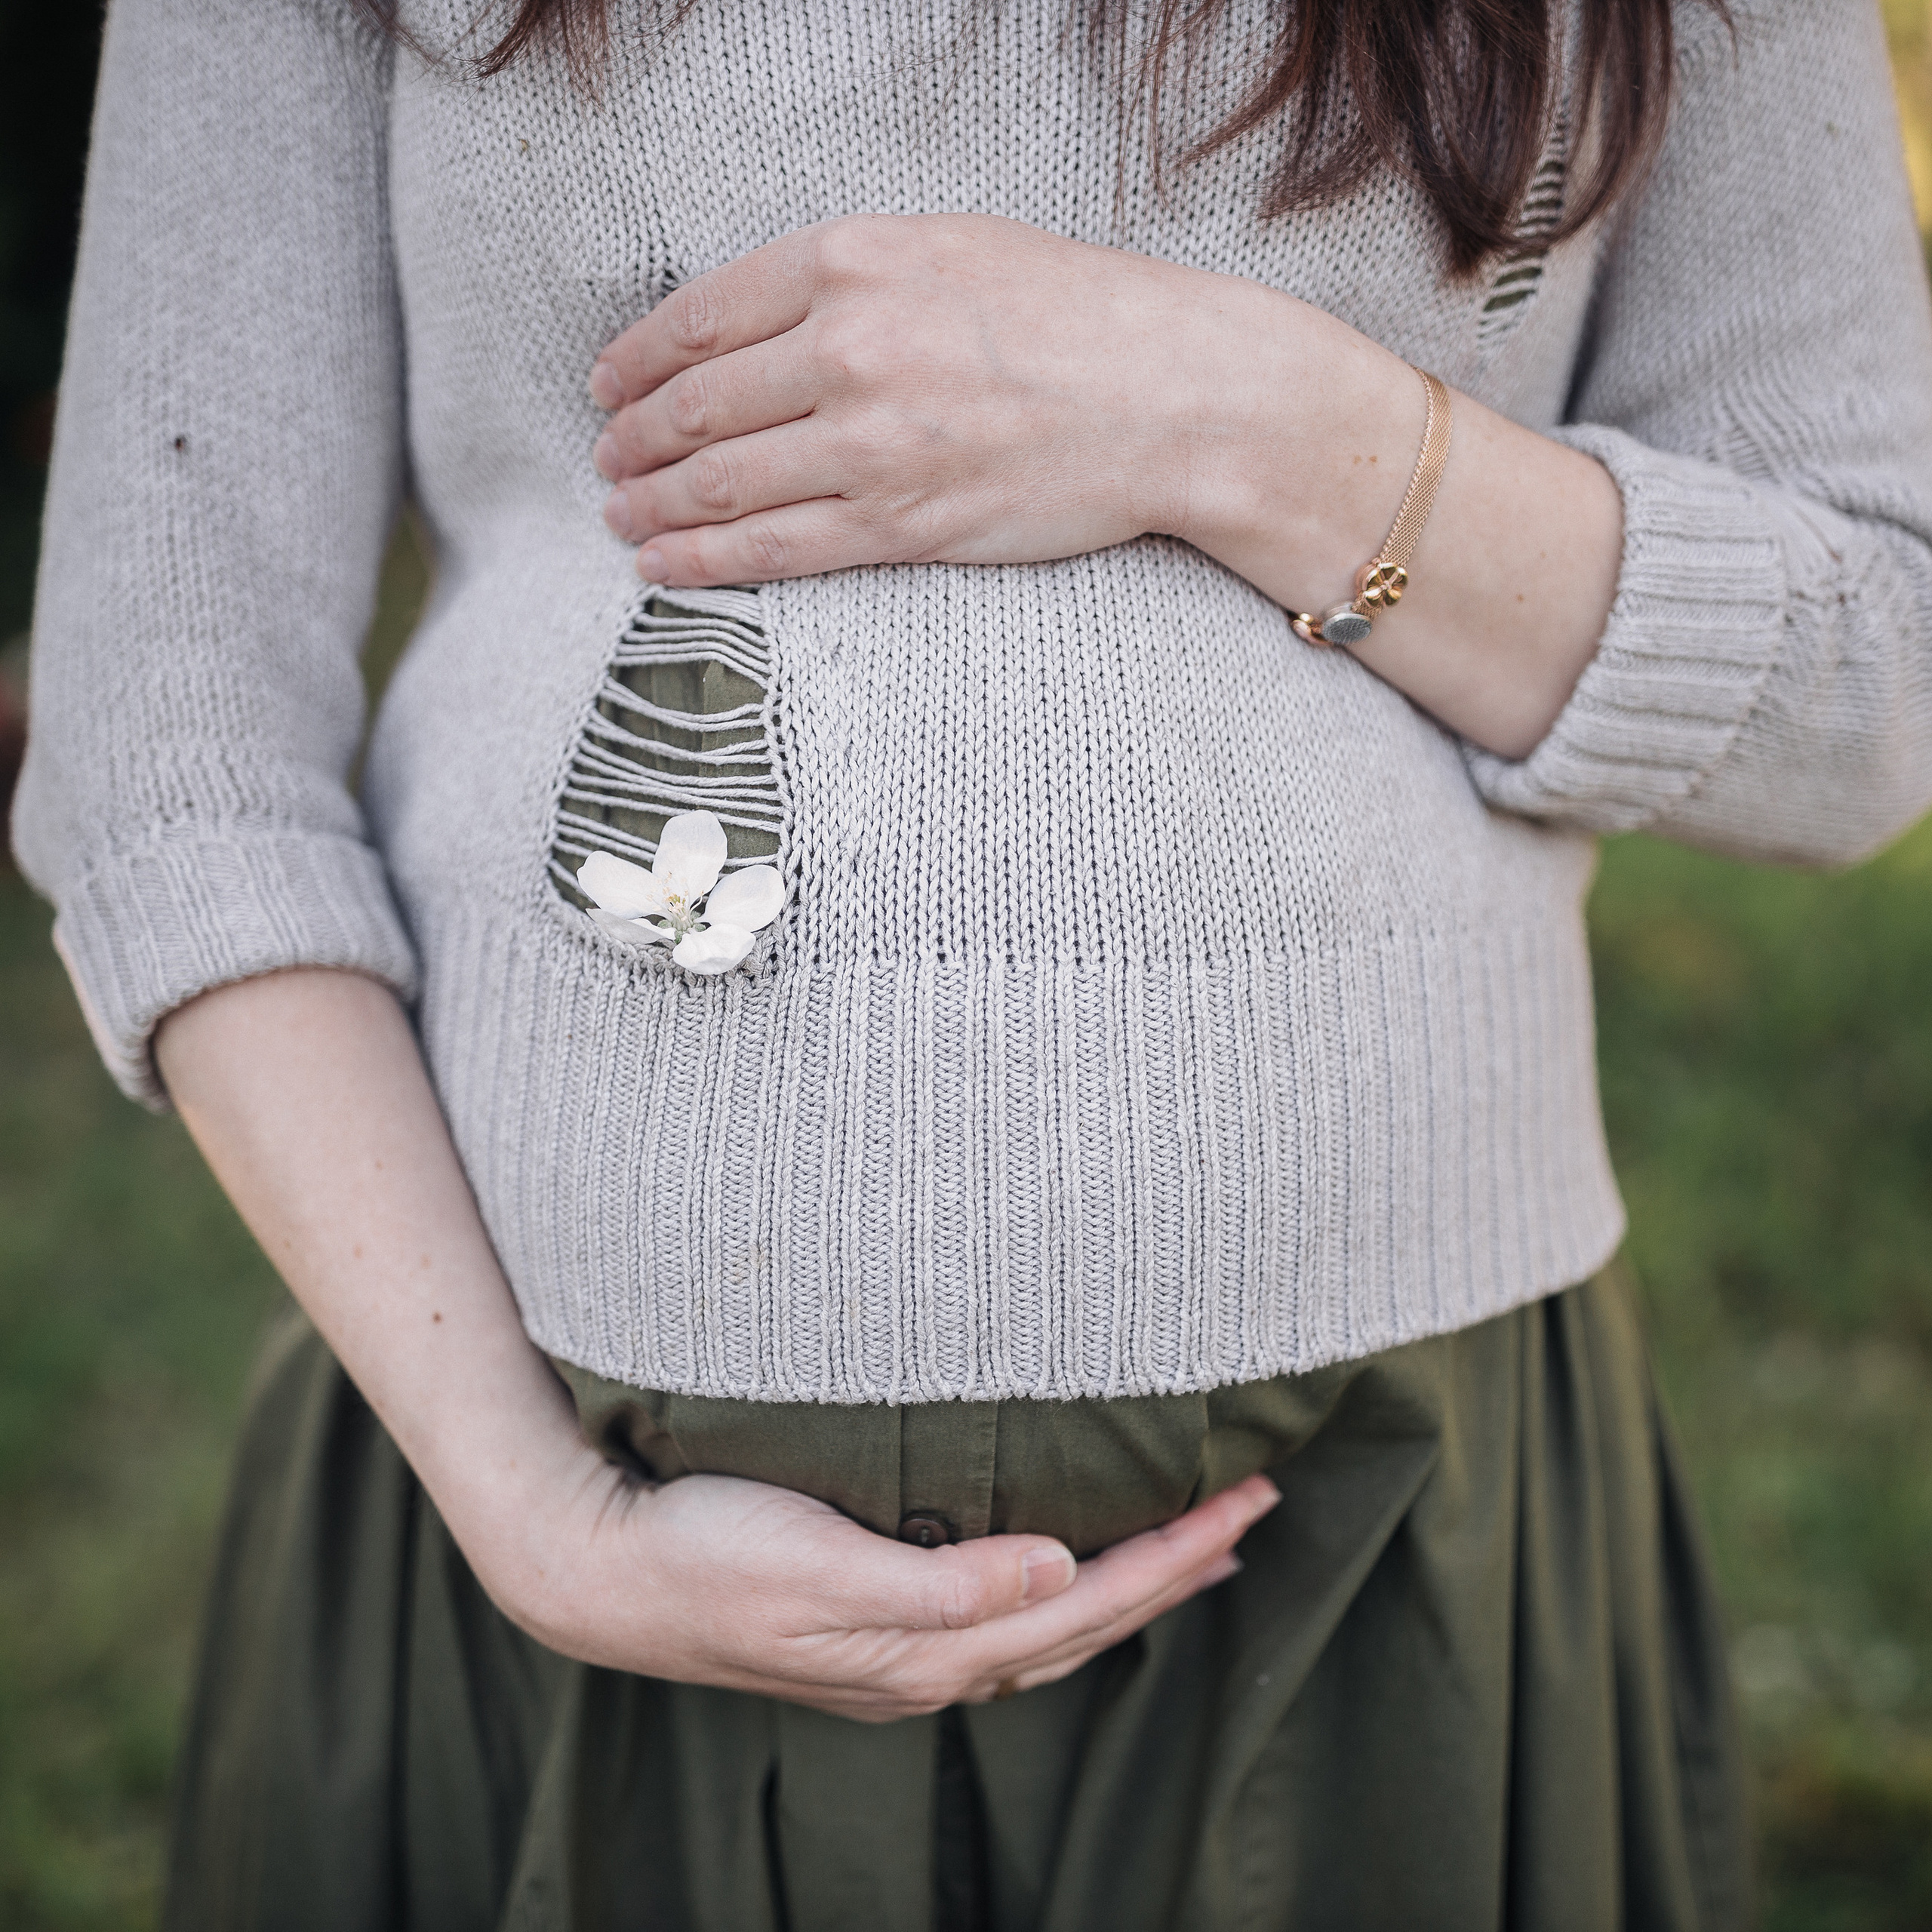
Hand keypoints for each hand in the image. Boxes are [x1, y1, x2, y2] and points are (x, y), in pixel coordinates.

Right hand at [494, 1449, 1280, 1723]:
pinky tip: (1067, 1571)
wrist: (600, 1576)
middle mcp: (926, 1666)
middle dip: (1175, 1573)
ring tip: (1192, 1557)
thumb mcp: (816, 1567)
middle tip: (1254, 1516)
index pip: (1083, 1603)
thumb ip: (940, 1583)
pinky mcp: (871, 1629)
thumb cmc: (701, 1556)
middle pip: (1083, 1624)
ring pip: (1048, 1631)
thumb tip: (1056, 1569)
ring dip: (1129, 1591)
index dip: (1171, 1558)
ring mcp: (898, 1656)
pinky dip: (1062, 1598)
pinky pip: (1002, 1623)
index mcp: (925, 1652)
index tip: (1245, 1505)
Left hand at [587, 211, 1398, 590]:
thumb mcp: (954, 248)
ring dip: (655, 506)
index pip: (703, 315)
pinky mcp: (902, 523)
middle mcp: (849, 346)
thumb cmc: (1080, 317)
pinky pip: (776, 549)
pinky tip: (664, 565)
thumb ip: (852, 279)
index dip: (638, 359)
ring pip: (723, 483)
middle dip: (635, 440)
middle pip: (699, 405)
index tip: (610, 385)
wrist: (1177, 394)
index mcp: (854, 260)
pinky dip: (706, 562)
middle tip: (607, 460)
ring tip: (622, 516)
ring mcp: (871, 441)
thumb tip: (763, 325)